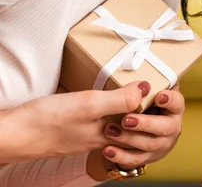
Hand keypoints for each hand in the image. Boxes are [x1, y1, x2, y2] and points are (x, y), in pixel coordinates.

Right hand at [1, 81, 149, 162]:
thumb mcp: (89, 105)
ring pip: (115, 122)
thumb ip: (119, 100)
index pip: (141, 121)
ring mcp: (86, 135)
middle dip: (144, 107)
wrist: (12, 134)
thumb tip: (145, 89)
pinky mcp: (74, 130)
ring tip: (133, 89)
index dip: (153, 105)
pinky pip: (99, 122)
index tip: (163, 87)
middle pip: (131, 123)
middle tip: (153, 86)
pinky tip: (103, 100)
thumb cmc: (47, 121)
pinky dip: (108, 110)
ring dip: (126, 107)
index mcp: (109, 134)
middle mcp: (100, 138)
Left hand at [101, 86, 184, 168]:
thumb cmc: (138, 103)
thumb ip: (140, 89)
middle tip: (126, 119)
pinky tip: (107, 149)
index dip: (170, 100)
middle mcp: (172, 126)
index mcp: (173, 107)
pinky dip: (121, 155)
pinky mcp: (149, 157)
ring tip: (109, 130)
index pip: (177, 102)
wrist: (128, 124)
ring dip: (129, 138)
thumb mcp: (141, 93)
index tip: (158, 96)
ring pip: (150, 144)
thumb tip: (141, 87)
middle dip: (146, 123)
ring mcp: (162, 143)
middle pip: (165, 127)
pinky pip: (136, 159)